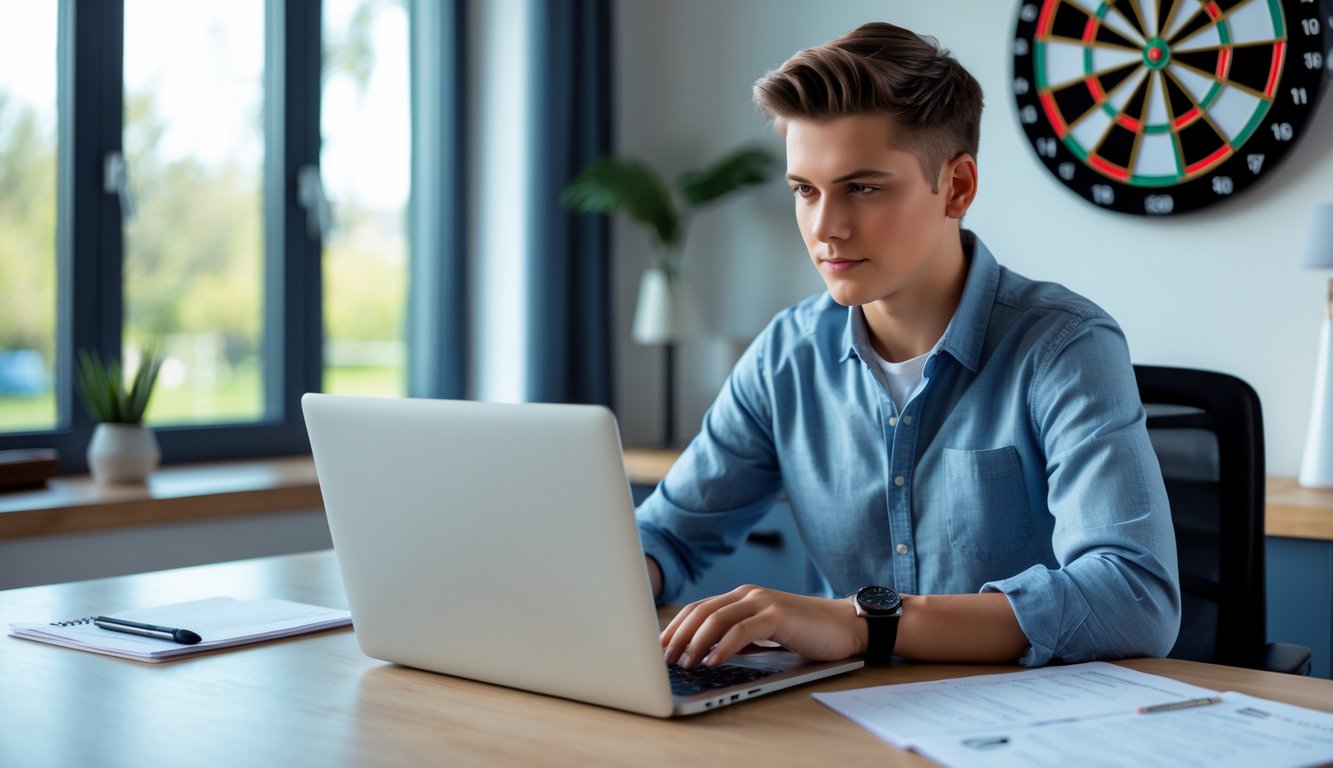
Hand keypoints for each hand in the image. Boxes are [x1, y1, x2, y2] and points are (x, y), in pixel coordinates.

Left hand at [660, 585, 866, 668]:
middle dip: (677, 635)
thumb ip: (738, 638)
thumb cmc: (806, 633)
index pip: (697, 609)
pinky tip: (711, 661)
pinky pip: (741, 630)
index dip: (675, 628)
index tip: (659, 648)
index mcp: (741, 597)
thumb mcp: (764, 635)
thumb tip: (705, 655)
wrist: (846, 626)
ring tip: (683, 663)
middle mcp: (748, 595)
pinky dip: (722, 646)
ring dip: (695, 642)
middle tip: (663, 658)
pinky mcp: (776, 616)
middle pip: (700, 611)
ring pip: (716, 618)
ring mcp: (762, 602)